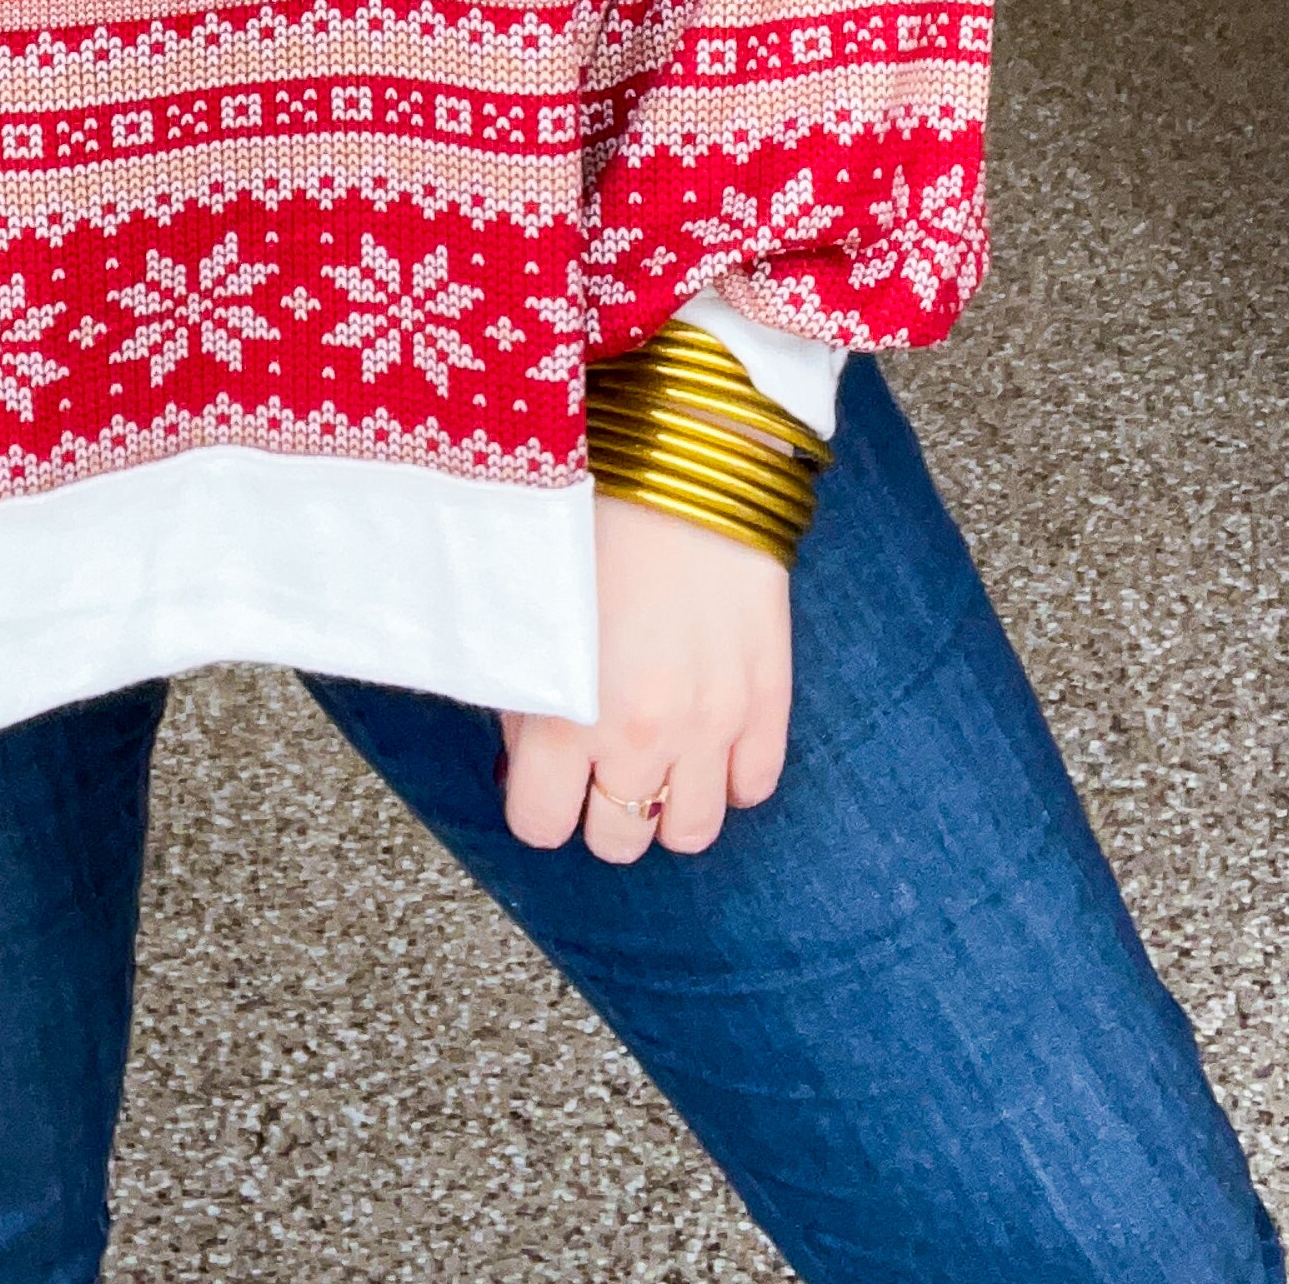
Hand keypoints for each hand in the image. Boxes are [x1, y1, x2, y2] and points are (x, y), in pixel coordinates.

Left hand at [502, 494, 792, 862]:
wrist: (679, 449)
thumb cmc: (588, 515)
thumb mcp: (525, 607)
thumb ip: (520, 696)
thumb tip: (527, 760)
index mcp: (565, 716)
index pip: (541, 826)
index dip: (538, 801)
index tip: (544, 773)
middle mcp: (641, 736)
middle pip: (618, 840)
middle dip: (600, 806)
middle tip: (598, 760)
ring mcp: (713, 723)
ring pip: (691, 833)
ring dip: (667, 801)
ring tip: (655, 752)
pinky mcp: (769, 697)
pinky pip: (754, 787)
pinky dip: (730, 773)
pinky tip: (707, 730)